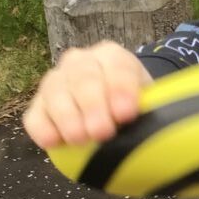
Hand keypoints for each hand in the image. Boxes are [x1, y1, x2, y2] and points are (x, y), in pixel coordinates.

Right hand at [22, 41, 151, 149]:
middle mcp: (80, 62)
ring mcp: (56, 82)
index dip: (120, 89)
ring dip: (68, 116)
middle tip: (102, 132)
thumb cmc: (134, 106)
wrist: (112, 110)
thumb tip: (163, 132)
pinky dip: (42, 128)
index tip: (126, 114)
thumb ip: (153, 110)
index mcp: (112, 56)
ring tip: (80, 139)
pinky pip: (34, 116)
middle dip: (93, 105)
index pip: (117, 67)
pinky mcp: (38, 106)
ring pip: (55, 92)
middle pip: (83, 78)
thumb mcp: (149, 102)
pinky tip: (53, 142)